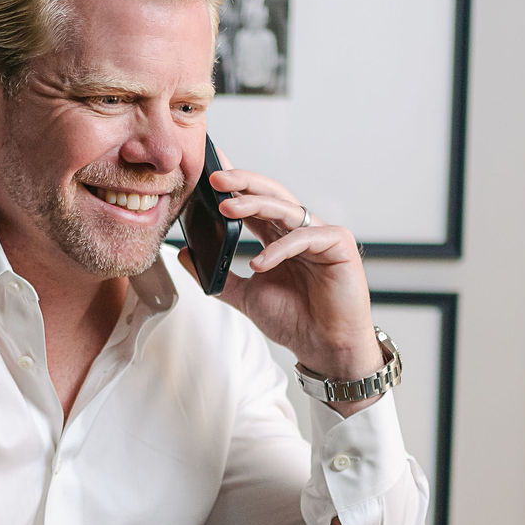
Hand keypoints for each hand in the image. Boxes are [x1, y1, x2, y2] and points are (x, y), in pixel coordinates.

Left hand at [176, 158, 381, 394]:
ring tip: (227, 207)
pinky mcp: (339, 245)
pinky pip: (306, 237)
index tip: (207, 176)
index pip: (254, 203)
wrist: (325, 349)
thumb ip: (217, 276)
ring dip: (255, 204)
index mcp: (279, 237)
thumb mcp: (245, 296)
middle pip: (270, 195)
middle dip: (242, 183)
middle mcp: (300, 231)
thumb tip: (185, 255)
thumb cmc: (295, 321)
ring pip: (286, 208)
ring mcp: (321, 235)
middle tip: (215, 178)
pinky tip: (260, 263)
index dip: (233, 187)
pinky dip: (281, 249)